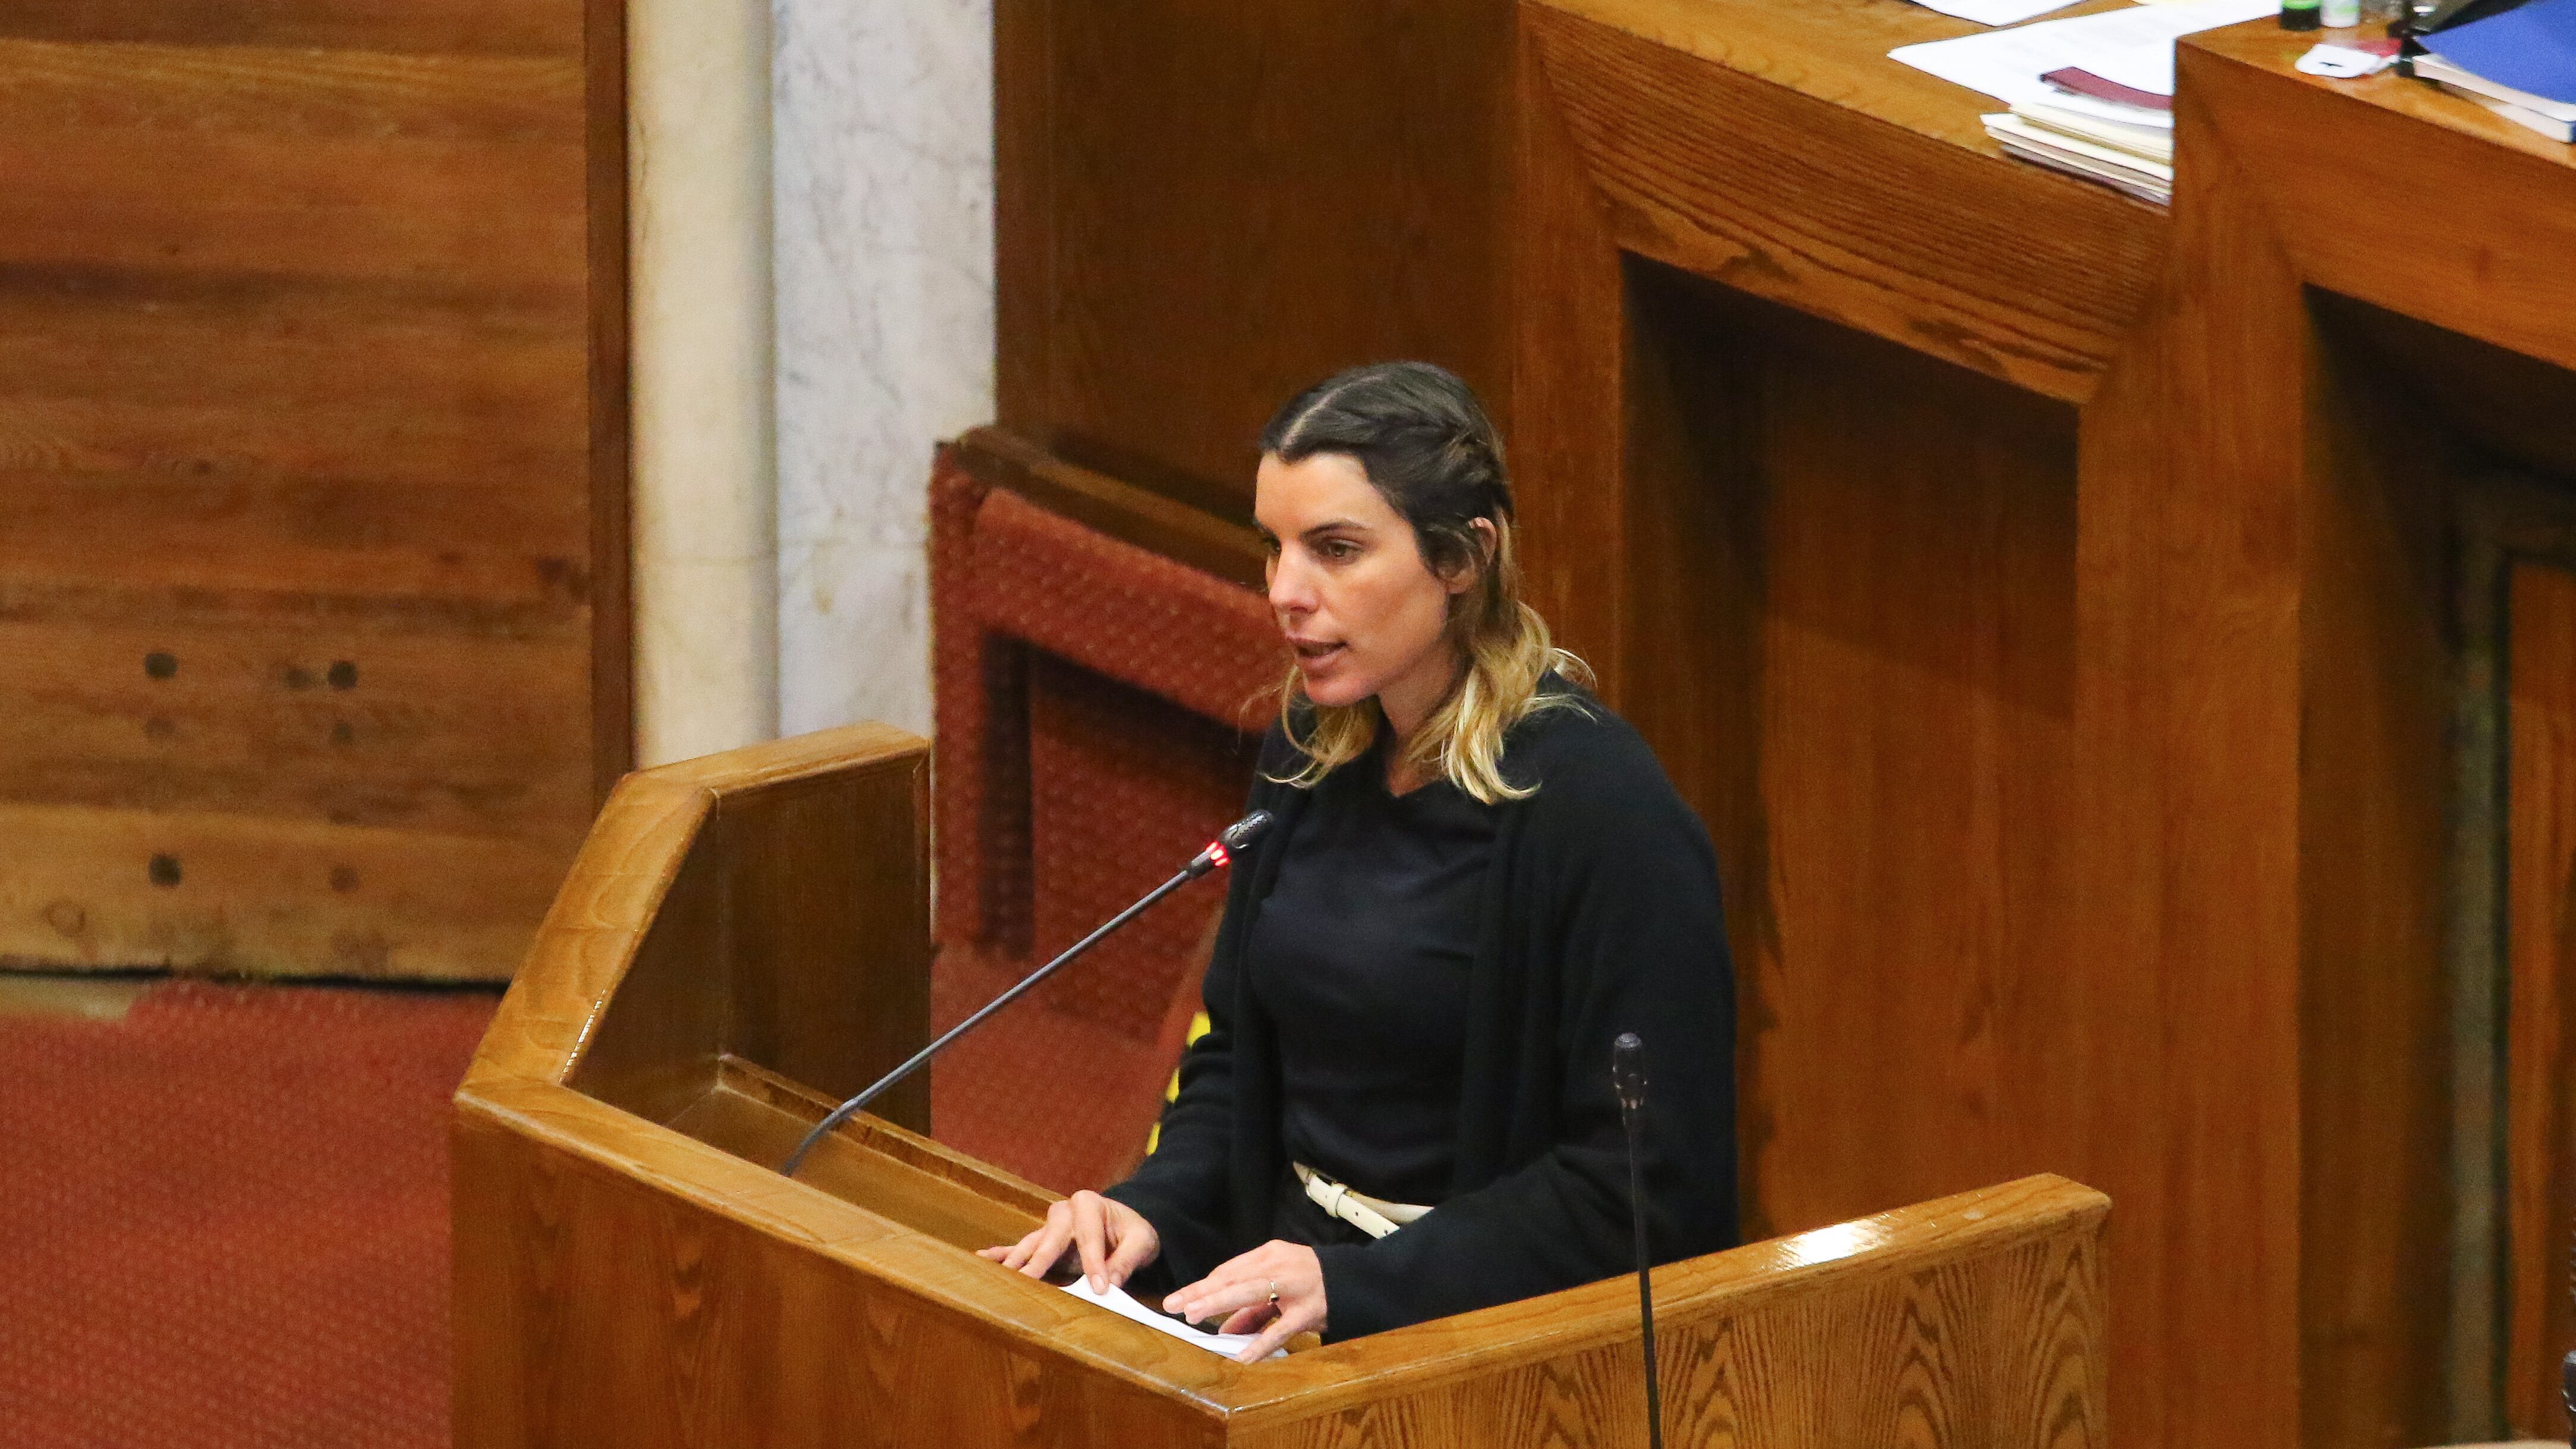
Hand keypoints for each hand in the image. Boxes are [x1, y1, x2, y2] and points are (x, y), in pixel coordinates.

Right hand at [979, 1190, 1159, 1292]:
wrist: (1124, 1227)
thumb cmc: (1132, 1232)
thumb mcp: (1142, 1242)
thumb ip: (1127, 1260)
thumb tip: (1111, 1284)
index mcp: (1090, 1205)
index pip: (1089, 1236)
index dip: (1094, 1262)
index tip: (1099, 1288)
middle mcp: (1064, 1211)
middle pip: (1051, 1238)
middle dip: (1040, 1260)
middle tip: (1027, 1280)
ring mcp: (1050, 1226)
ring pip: (1031, 1244)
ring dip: (1016, 1262)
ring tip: (1002, 1278)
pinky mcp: (1043, 1241)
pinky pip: (1019, 1247)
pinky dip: (1001, 1253)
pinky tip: (982, 1259)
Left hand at [1164, 1240, 1323, 1363]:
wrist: (1353, 1280)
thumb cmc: (1310, 1282)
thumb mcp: (1279, 1287)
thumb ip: (1252, 1308)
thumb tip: (1223, 1331)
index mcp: (1269, 1255)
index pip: (1228, 1271)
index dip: (1203, 1285)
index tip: (1180, 1298)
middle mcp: (1278, 1265)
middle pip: (1232, 1278)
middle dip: (1202, 1292)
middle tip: (1175, 1305)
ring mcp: (1294, 1286)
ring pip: (1251, 1293)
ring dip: (1221, 1304)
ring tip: (1196, 1316)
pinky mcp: (1309, 1310)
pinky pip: (1281, 1328)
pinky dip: (1260, 1342)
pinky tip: (1243, 1357)